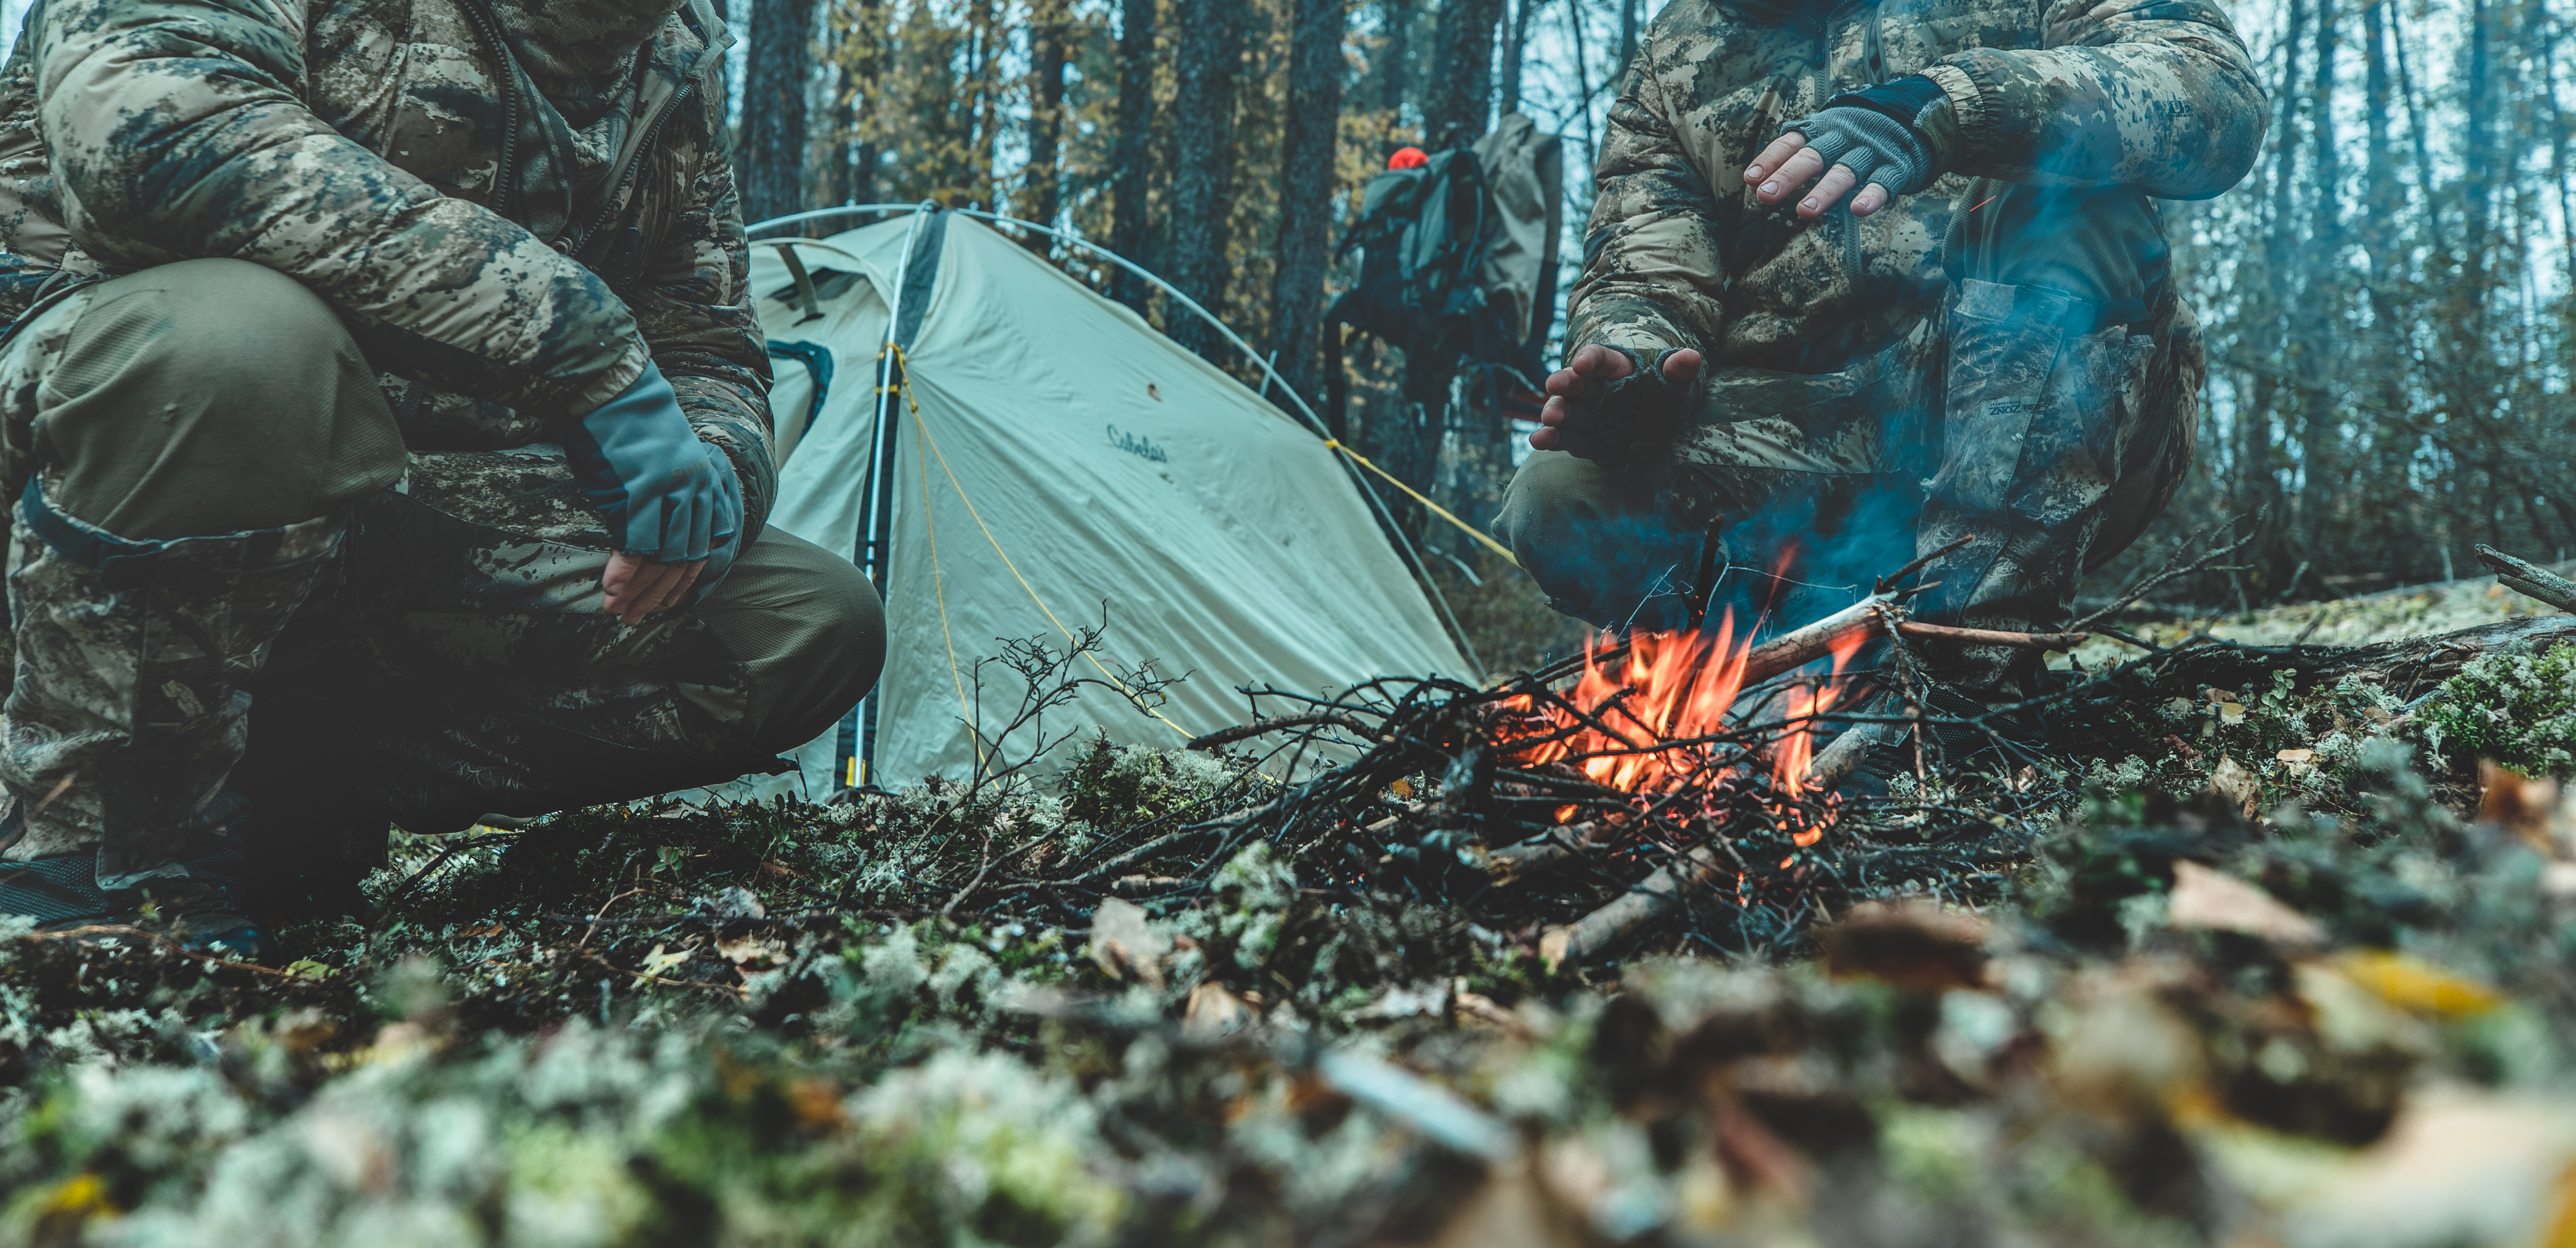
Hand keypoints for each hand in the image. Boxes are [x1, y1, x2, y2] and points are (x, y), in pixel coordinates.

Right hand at [566, 360, 743, 624]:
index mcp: (705, 483)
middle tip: (636, 617)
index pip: (703, 546)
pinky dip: (624, 571)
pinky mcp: (641, 491)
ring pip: (662, 557)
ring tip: (619, 611)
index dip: (684, 581)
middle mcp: (695, 490)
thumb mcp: (660, 464)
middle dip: (659, 594)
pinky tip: (612, 590)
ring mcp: (669, 491)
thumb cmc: (629, 423)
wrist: (612, 385)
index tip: (664, 603)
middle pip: (683, 559)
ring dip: (639, 590)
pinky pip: (636, 543)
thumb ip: (664, 503)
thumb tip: (649, 542)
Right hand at [1530, 345, 1702, 451]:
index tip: (1581, 363)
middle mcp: (1595, 388)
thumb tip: (1691, 357)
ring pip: (1565, 410)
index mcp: (1616, 368)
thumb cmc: (1664, 396)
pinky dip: (1550, 439)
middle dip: (1564, 384)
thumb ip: (1679, 371)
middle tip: (1554, 387)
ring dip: (1554, 413)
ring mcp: (1586, 413)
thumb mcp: (1675, 383)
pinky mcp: (1582, 437)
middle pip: (1575, 382)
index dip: (1590, 359)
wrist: (1659, 425)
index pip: (1599, 358)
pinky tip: (1537, 440)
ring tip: (1547, 421)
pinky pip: (1564, 436)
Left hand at [1745, 131, 1893, 219]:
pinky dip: (1871, 196)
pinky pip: (1882, 183)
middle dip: (1788, 176)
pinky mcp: (1895, 166)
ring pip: (1844, 172)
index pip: (1791, 143)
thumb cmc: (1852, 137)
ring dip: (1823, 192)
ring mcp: (1870, 151)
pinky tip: (1858, 210)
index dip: (1771, 160)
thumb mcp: (1823, 137)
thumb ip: (1791, 157)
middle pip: (1813, 156)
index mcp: (1822, 130)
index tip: (1750, 179)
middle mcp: (1843, 138)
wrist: (1910, 118)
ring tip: (1803, 212)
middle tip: (1766, 196)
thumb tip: (1753, 184)